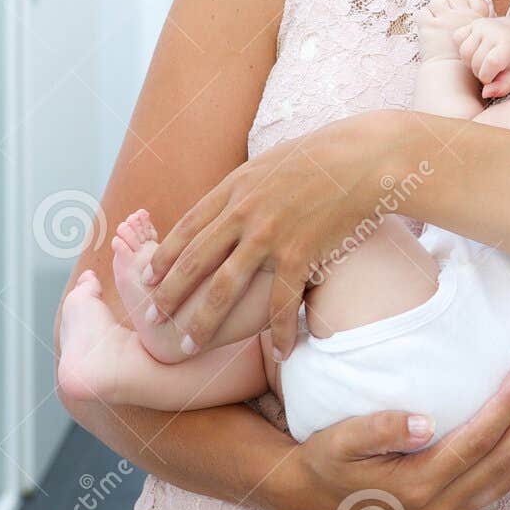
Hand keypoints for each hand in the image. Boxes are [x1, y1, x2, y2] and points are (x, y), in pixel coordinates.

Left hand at [141, 111, 410, 360]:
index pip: (187, 228)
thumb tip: (222, 205)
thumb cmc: (321, 157)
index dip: (163, 257)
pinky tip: (280, 352)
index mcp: (235, 188)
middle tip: (151, 320)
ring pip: (224, 289)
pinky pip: (281, 303)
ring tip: (189, 345)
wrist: (363, 159)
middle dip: (168, 295)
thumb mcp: (269, 164)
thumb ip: (243, 188)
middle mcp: (244, 213)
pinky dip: (279, 332)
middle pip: (194, 262)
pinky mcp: (299, 254)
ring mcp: (270, 235)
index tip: (146, 279)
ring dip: (203, 322)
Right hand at [275, 362, 509, 509]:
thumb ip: (380, 429)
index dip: (506, 405)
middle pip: (501, 461)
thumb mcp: (341, 440)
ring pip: (507, 480)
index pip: (477, 441)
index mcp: (417, 485)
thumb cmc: (328, 459)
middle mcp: (439, 506)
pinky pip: (499, 488)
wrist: (311, 498)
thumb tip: (425, 422)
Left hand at [416, 0, 494, 62]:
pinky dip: (423, 18)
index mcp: (476, 18)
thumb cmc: (471, 66)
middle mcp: (460, 14)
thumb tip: (487, 22)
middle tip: (448, 18)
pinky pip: (423, 12)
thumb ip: (485, 34)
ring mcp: (444, 18)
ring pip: (437, 0)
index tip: (465, 12)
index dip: (470, 4)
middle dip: (452, 4)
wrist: (455, 76)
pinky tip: (426, 27)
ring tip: (436, 22)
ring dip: (436, 9)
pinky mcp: (429, 24)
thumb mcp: (487, 47)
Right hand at [454, 15, 509, 97]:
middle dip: (480, 72)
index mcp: (507, 45)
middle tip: (490, 70)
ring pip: (464, 52)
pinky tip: (475, 49)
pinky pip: (458, 37)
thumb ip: (503, 86)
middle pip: (475, 61)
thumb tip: (485, 93)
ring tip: (482, 61)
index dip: (487, 77)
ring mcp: (482, 26)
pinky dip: (463, 46)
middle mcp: (493, 32)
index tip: (493, 78)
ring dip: (470, 61)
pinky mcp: (473, 23)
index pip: (490, 63)